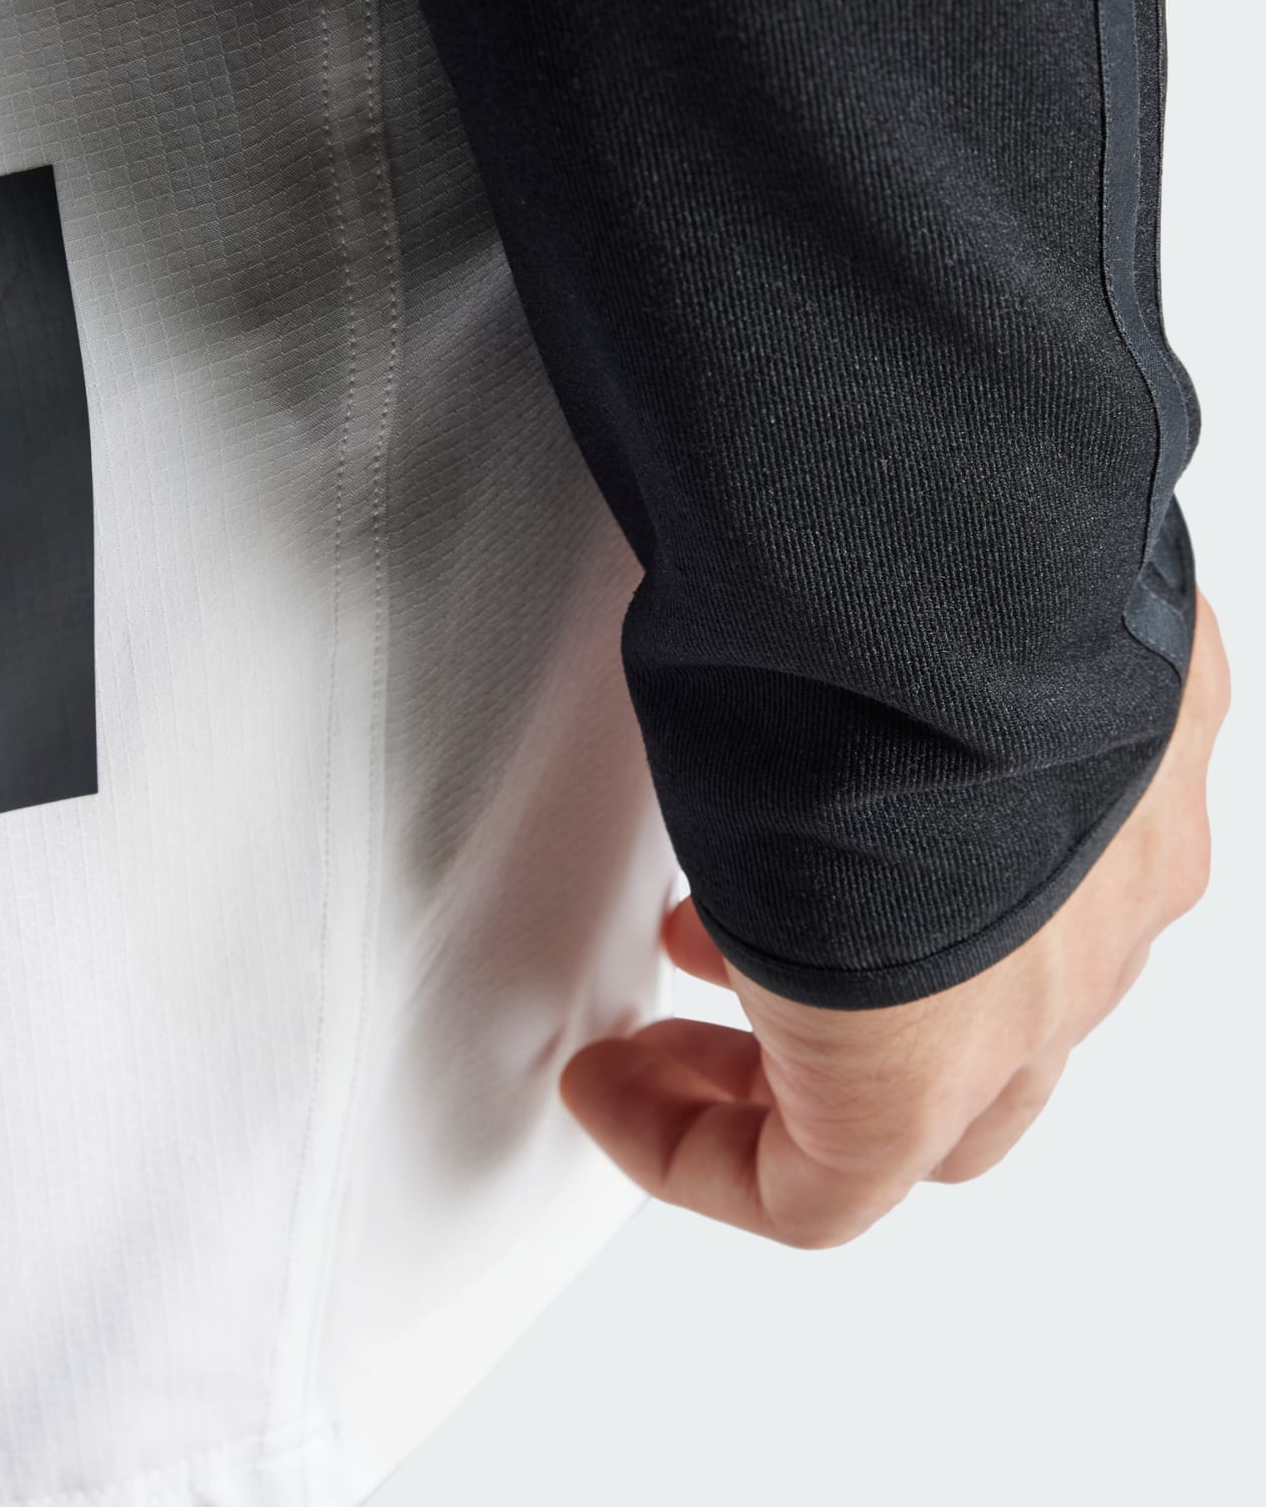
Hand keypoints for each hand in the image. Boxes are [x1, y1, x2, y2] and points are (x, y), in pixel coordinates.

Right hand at [560, 586, 1230, 1247]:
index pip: (1044, 902)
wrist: (942, 602)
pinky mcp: (920, 1078)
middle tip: (720, 956)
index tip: (803, 864)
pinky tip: (610, 1091)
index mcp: (1117, 780)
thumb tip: (801, 538)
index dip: (910, 902)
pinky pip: (818, 1190)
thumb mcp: (916, 573)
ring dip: (788, 1069)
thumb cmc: (929, 554)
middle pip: (997, 1028)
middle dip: (856, 1002)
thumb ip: (885, 593)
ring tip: (664, 1027)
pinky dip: (703, 1154)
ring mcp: (1035, 996)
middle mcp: (1103, 904)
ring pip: (927, 1109)